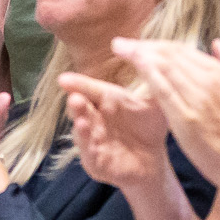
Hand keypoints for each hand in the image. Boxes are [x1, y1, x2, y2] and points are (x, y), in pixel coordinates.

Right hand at [59, 72, 170, 192]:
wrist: (153, 161)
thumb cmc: (149, 127)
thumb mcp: (152, 105)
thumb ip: (153, 83)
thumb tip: (156, 56)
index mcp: (104, 102)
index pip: (88, 90)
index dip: (77, 84)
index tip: (64, 79)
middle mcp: (93, 119)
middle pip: (81, 110)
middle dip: (76, 105)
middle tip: (75, 98)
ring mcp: (92, 141)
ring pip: (82, 133)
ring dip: (81, 128)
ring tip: (82, 122)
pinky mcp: (96, 163)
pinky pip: (90, 156)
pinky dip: (90, 151)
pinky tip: (92, 146)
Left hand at [112, 38, 219, 199]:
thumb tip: (218, 43)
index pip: (183, 50)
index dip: (159, 44)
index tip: (142, 44)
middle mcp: (210, 81)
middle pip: (170, 55)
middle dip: (144, 45)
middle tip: (123, 43)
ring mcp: (197, 99)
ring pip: (165, 67)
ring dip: (140, 54)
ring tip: (121, 48)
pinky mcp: (186, 118)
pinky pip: (163, 90)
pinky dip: (148, 72)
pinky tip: (135, 62)